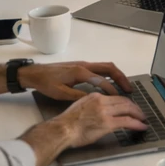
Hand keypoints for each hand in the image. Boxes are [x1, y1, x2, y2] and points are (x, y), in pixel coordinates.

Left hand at [18, 61, 134, 100]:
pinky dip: (109, 74)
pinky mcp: (81, 66)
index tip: (120, 98)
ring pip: (106, 67)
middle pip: (109, 68)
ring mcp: (84, 64)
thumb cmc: (46, 83)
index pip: (102, 80)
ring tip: (124, 86)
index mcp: (80, 72)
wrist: (35, 73)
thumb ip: (78, 96)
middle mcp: (85, 65)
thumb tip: (94, 100)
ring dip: (117, 75)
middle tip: (129, 89)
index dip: (112, 90)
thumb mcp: (61, 94)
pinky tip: (110, 83)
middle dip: (121, 78)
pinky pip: (100, 68)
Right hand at [54, 92, 146, 147]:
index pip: (115, 97)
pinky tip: (141, 126)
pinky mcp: (107, 123)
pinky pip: (126, 121)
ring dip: (138, 114)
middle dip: (135, 107)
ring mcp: (105, 112)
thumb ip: (93, 106)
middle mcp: (101, 101)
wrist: (62, 129)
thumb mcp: (81, 106)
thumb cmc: (67, 122)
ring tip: (143, 119)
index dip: (126, 101)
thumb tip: (100, 111)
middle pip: (124, 101)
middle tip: (140, 112)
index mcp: (95, 96)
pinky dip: (136, 123)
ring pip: (128, 109)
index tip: (130, 106)